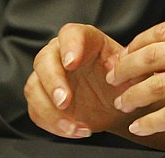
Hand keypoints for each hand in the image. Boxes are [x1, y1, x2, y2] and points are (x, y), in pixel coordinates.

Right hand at [25, 23, 130, 138]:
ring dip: (50, 110)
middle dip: (52, 82)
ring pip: (34, 88)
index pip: (71, 34)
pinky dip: (52, 125)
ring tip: (75, 126)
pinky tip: (74, 130)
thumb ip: (125, 66)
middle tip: (65, 101)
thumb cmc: (122, 79)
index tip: (72, 62)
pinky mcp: (44, 100)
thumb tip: (115, 66)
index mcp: (84, 39)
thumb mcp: (131, 70)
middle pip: (44, 60)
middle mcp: (61, 54)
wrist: (118, 103)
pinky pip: (36, 111)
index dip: (70, 46)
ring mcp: (49, 77)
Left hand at [109, 21, 164, 144]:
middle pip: (153, 54)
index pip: (164, 30)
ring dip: (132, 96)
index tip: (128, 54)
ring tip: (122, 104)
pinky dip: (150, 122)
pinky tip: (140, 127)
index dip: (139, 42)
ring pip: (156, 85)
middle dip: (126, 67)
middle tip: (114, 79)